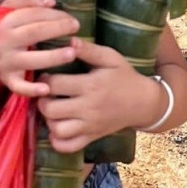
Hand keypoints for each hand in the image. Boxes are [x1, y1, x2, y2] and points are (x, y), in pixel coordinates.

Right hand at [0, 0, 81, 96]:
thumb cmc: (10, 27)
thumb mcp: (14, 7)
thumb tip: (50, 2)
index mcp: (5, 21)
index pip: (32, 14)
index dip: (54, 15)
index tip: (72, 19)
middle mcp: (3, 41)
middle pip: (33, 33)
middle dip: (57, 29)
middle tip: (76, 28)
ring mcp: (6, 62)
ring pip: (30, 60)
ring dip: (52, 57)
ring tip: (72, 53)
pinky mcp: (9, 80)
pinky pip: (20, 87)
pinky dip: (32, 89)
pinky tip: (47, 89)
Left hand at [38, 40, 167, 153]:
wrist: (143, 102)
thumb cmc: (125, 76)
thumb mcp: (111, 58)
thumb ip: (89, 50)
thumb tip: (69, 41)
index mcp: (91, 85)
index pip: (55, 84)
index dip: (45, 79)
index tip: (47, 75)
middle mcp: (88, 108)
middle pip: (51, 109)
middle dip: (42, 100)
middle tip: (46, 94)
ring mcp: (90, 126)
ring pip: (57, 130)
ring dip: (49, 120)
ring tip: (52, 110)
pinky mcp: (91, 137)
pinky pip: (68, 146)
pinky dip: (58, 141)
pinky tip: (58, 128)